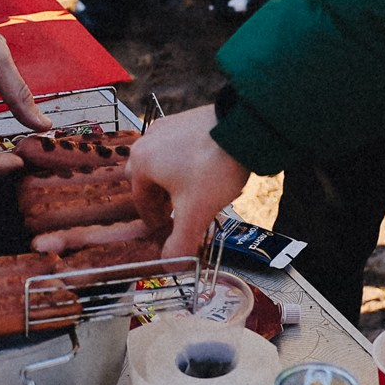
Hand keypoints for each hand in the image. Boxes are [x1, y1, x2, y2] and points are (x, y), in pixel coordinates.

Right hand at [130, 105, 251, 257]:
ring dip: (174, 181)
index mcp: (142, 163)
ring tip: (194, 194)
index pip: (141, 201)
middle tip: (177, 212)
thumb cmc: (212, 167)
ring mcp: (168, 127)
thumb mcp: (195, 212)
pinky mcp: (187, 119)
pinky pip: (179, 147)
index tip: (167, 229)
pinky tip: (206, 171)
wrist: (242, 128)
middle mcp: (148, 141)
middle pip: (148, 179)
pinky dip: (186, 163)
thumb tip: (170, 266)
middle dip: (161, 198)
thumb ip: (180, 243)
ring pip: (164, 162)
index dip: (155, 220)